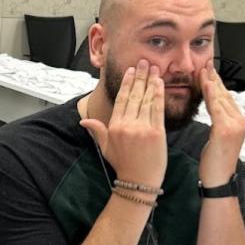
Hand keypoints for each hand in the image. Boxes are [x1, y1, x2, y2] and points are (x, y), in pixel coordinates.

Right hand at [81, 60, 166, 187]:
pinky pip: (158, 109)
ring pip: (147, 99)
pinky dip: (159, 95)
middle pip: (135, 95)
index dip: (127, 83)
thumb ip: (97, 131)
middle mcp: (127, 125)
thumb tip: (84, 120)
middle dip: (140, 76)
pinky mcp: (157, 133)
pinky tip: (160, 84)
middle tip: (144, 62)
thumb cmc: (123, 166)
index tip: (131, 71)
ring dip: (151, 81)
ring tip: (153, 68)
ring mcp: (143, 128)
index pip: (121, 99)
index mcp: (114, 127)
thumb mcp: (105, 148)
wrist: (139, 182)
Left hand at [198, 65, 244, 184]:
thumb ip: (217, 122)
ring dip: (210, 82)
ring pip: (220, 98)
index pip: (226, 97)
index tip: (208, 71)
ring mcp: (234, 125)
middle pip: (224, 94)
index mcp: (239, 122)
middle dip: (214, 78)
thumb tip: (212, 109)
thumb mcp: (216, 139)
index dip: (217, 83)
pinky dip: (210, 93)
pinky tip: (205, 83)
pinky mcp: (225, 130)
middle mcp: (240, 121)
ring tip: (202, 68)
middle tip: (205, 63)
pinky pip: (216, 107)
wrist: (218, 180)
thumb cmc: (214, 163)